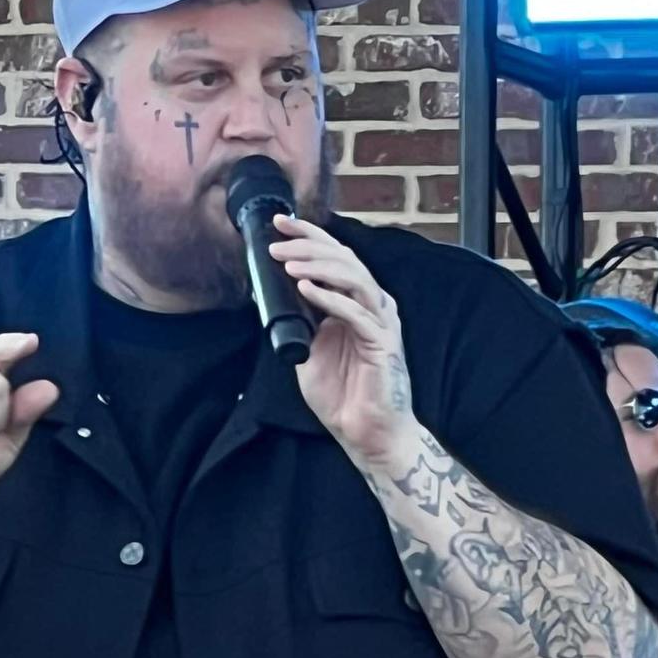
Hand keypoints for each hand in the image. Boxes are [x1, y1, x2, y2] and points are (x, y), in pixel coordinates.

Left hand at [269, 216, 418, 469]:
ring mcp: (380, 320)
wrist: (367, 434)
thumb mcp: (310, 349)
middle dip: (308, 246)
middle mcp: (372, 303)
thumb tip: (275, 292)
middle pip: (344, 259)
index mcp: (356, 301)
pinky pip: (356, 313)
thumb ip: (300, 320)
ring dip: (318, 266)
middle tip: (277, 244)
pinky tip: (307, 290)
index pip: (334, 257)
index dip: (309, 236)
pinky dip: (330, 298)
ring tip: (289, 264)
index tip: (279, 223)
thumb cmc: (343, 394)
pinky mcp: (382, 342)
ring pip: (353, 277)